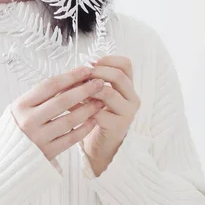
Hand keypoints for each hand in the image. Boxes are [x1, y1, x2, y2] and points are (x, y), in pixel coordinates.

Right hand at [11, 65, 105, 161]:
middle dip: (83, 90)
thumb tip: (73, 77)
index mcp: (21, 104)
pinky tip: (93, 120)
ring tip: (100, 101)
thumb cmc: (19, 124)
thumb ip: (44, 94)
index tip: (86, 70)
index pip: (50, 85)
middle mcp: (28, 120)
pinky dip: (84, 129)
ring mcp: (38, 138)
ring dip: (87, 109)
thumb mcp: (24, 106)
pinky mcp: (47, 153)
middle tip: (99, 83)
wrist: (6, 155)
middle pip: (62, 101)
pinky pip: (70, 139)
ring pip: (69, 120)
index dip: (70, 76)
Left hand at [80, 56, 140, 173]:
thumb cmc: (97, 114)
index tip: (91, 63)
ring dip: (88, 90)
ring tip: (75, 91)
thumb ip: (93, 80)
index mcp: (129, 86)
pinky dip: (82, 107)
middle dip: (96, 73)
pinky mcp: (117, 126)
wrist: (100, 144)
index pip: (126, 64)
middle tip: (81, 76)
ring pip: (108, 92)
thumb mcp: (97, 93)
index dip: (107, 60)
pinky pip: (98, 112)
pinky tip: (72, 108)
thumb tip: (79, 68)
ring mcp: (127, 113)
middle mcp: (132, 98)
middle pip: (118, 75)